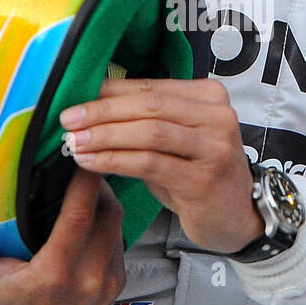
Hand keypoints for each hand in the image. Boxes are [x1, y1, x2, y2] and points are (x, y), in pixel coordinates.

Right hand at [0, 168, 125, 304]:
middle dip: (97, 185)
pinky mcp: (115, 288)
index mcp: (53, 276)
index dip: (84, 182)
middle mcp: (87, 281)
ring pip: (117, 227)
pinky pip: (118, 244)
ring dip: (105, 202)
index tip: (79, 158)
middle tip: (81, 164)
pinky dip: (108, 224)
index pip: (80, 217)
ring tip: (84, 185)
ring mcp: (105, 286)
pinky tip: (90, 214)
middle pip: (107, 215)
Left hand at [58, 77, 263, 253]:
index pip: (151, 87)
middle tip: (68, 119)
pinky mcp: (204, 179)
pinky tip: (92, 162)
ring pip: (149, 132)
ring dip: (105, 136)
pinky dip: (115, 160)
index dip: (109, 91)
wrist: (236, 217)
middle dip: (102, 111)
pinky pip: (150, 163)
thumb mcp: (177, 140)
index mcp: (210, 96)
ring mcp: (215, 147)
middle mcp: (218, 116)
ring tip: (75, 142)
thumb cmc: (199, 175)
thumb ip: (145, 120)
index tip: (75, 98)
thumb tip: (91, 105)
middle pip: (149, 105)